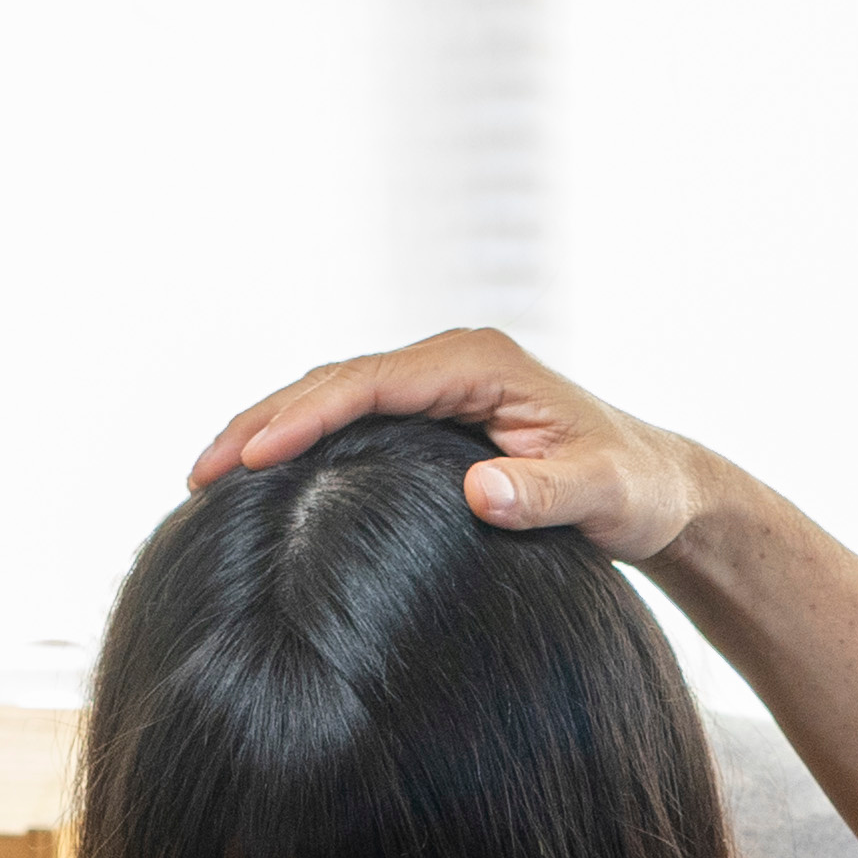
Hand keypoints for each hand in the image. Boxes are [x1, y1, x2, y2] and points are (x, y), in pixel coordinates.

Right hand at [185, 330, 713, 562]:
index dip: (304, 417)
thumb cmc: (635, 488)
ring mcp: (437, 384)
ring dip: (267, 430)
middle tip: (198, 473)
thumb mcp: (602, 495)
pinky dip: (298, 441)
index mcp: (477, 363)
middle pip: (332, 381)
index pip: (369, 383)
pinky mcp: (431, 414)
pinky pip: (349, 419)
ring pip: (331, 396)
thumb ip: (546, 496)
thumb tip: (482, 493)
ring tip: (206, 477)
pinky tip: (260, 479)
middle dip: (260, 422)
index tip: (252, 458)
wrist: (660, 488)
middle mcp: (449, 362)